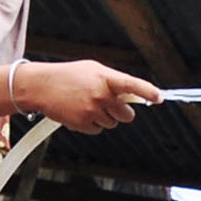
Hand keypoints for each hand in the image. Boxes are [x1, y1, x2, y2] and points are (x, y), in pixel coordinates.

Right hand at [11, 58, 160, 132]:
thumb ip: (115, 81)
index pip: (131, 85)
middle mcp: (100, 95)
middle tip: (108, 103)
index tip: (159, 97)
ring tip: (87, 104)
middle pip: (128, 115)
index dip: (147, 91)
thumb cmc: (70, 76)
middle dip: (122, 112)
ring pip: (113, 123)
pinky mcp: (83, 124)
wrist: (41, 86)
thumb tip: (135, 96)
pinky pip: (99, 130)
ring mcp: (92, 111)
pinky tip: (80, 112)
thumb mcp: (94, 70)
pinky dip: (93, 124)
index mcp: (105, 79)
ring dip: (105, 117)